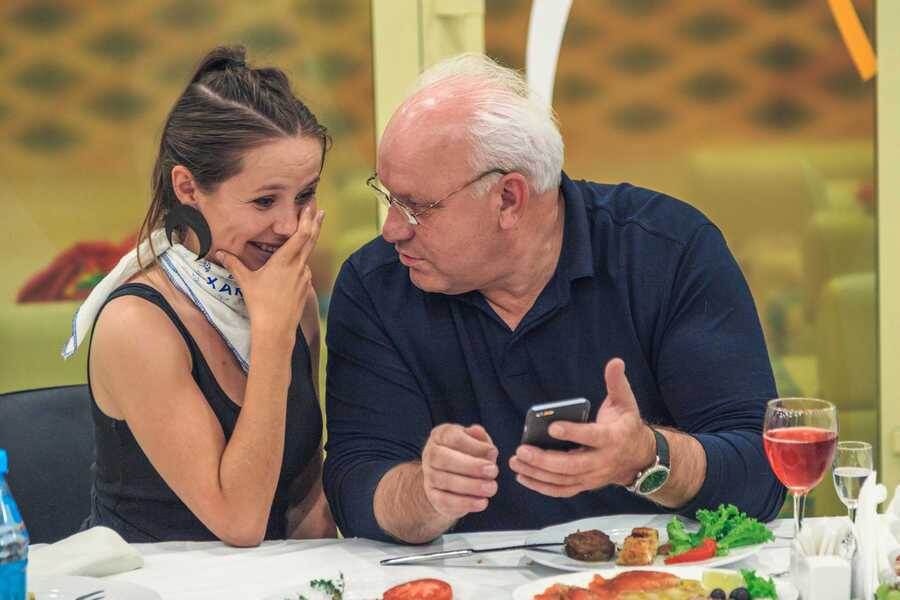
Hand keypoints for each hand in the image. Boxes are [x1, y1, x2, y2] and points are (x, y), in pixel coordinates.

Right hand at [217, 205, 323, 336]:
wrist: (276, 328)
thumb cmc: (260, 303)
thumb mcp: (245, 281)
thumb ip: (233, 264)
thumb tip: (219, 253)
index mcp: (285, 261)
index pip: (301, 234)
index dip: (307, 218)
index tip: (311, 206)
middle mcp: (298, 266)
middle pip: (311, 239)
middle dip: (315, 222)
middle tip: (319, 208)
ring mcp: (304, 276)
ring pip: (307, 253)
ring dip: (309, 240)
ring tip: (310, 227)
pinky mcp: (306, 286)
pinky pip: (304, 268)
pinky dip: (302, 259)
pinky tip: (296, 260)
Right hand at [421, 424, 499, 519]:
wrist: (448, 480)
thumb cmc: (466, 455)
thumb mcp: (475, 442)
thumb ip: (479, 437)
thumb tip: (478, 431)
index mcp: (441, 436)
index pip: (453, 437)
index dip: (474, 445)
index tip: (493, 452)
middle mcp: (430, 454)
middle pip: (444, 459)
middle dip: (471, 466)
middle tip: (493, 471)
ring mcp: (429, 476)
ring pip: (445, 481)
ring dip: (471, 486)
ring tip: (491, 488)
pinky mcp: (433, 497)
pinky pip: (445, 501)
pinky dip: (465, 503)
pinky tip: (482, 502)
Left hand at [509, 358, 656, 496]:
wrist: (639, 456)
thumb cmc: (626, 424)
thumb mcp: (626, 402)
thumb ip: (617, 382)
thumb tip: (615, 361)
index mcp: (613, 438)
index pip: (592, 437)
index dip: (573, 433)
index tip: (551, 427)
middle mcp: (602, 461)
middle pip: (572, 465)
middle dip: (545, 460)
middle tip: (521, 450)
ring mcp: (593, 477)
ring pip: (564, 480)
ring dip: (538, 474)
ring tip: (516, 462)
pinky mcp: (585, 484)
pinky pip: (562, 490)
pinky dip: (542, 487)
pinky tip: (523, 477)